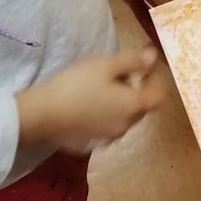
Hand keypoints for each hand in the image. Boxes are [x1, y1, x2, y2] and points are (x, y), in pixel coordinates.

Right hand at [16, 45, 163, 152]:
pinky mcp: (91, 144)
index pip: (158, 95)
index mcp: (132, 106)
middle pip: (141, 108)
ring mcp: (107, 137)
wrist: (42, 114)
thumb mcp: (106, 65)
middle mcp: (125, 126)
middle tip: (121, 74)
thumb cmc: (76, 84)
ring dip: (121, 104)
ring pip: (123, 118)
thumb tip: (153, 56)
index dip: (156, 80)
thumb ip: (133, 61)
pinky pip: (106, 126)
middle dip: (137, 90)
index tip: (147, 66)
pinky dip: (105, 115)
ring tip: (103, 88)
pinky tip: (89, 105)